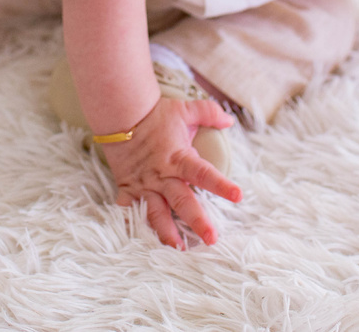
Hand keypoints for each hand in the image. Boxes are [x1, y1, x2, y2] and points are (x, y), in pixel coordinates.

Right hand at [99, 96, 241, 249]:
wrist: (120, 112)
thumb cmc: (155, 113)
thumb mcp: (185, 110)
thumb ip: (209, 113)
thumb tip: (230, 119)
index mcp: (179, 158)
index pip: (204, 173)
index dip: (221, 185)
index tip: (238, 196)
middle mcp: (163, 175)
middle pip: (182, 202)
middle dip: (197, 222)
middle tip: (211, 239)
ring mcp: (144, 183)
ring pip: (155, 212)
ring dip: (166, 232)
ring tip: (178, 249)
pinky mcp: (127, 186)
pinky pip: (127, 209)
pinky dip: (130, 224)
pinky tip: (137, 240)